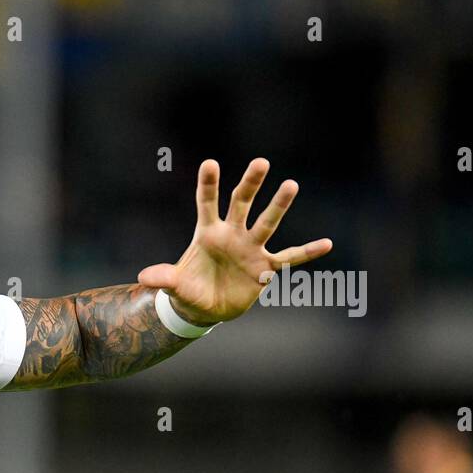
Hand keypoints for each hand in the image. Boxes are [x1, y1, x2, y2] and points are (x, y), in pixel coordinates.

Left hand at [137, 158, 332, 323]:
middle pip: (241, 204)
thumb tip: (144, 277)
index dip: (208, 185)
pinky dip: (307, 252)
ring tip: (291, 185)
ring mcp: (251, 248)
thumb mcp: (173, 286)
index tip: (210, 163)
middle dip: (250, 184)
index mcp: (207, 233)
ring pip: (266, 223)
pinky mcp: (265, 267)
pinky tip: (327, 243)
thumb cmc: (188, 291)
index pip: (207, 204)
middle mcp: (232, 235)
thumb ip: (163, 278)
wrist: (205, 309)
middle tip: (261, 162)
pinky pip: (290, 258)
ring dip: (278, 206)